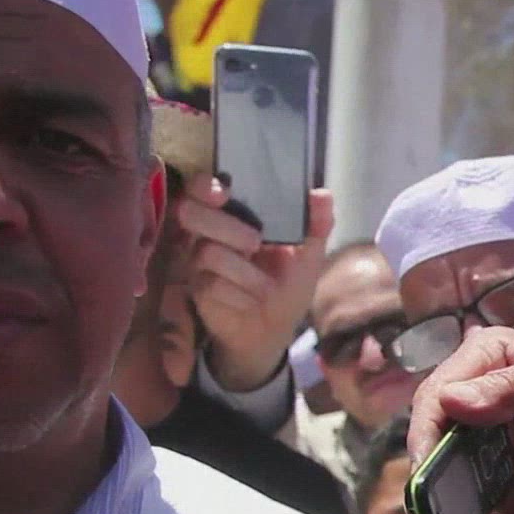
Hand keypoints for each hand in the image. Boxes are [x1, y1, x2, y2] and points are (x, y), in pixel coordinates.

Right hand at [177, 176, 333, 391]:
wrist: (275, 328)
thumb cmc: (287, 284)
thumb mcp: (309, 255)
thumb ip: (316, 224)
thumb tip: (322, 195)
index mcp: (232, 215)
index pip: (201, 187)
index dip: (204, 185)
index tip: (223, 192)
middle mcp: (208, 232)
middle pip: (190, 212)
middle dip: (225, 226)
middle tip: (256, 242)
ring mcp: (197, 261)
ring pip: (208, 252)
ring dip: (245, 272)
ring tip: (264, 286)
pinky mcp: (197, 290)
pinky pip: (212, 285)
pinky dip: (240, 296)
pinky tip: (251, 302)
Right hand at [406, 327, 513, 513]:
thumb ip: (512, 389)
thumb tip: (451, 402)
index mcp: (487, 357)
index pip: (438, 398)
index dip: (426, 438)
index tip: (426, 476)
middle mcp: (484, 393)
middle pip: (448, 444)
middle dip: (461, 483)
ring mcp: (502, 430)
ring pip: (476, 475)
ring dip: (505, 494)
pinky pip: (505, 492)